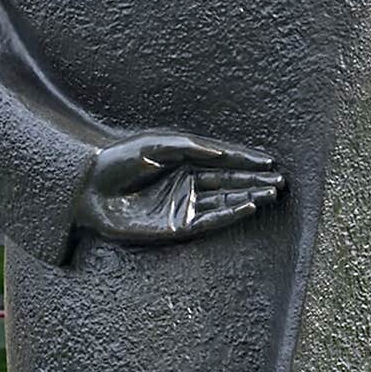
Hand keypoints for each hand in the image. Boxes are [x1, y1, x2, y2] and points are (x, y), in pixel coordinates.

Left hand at [76, 131, 284, 244]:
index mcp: (184, 160)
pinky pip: (212, 219)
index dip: (247, 160)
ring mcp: (185, 204)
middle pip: (230, 181)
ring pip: (226, 200)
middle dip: (255, 180)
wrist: (89, 189)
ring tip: (273, 193)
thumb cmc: (118, 162)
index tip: (270, 161)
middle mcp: (188, 183)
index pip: (224, 160)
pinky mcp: (179, 225)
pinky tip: (249, 206)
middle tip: (281, 181)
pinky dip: (232, 213)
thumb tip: (222, 152)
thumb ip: (191, 148)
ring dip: (250, 196)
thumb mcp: (156, 145)